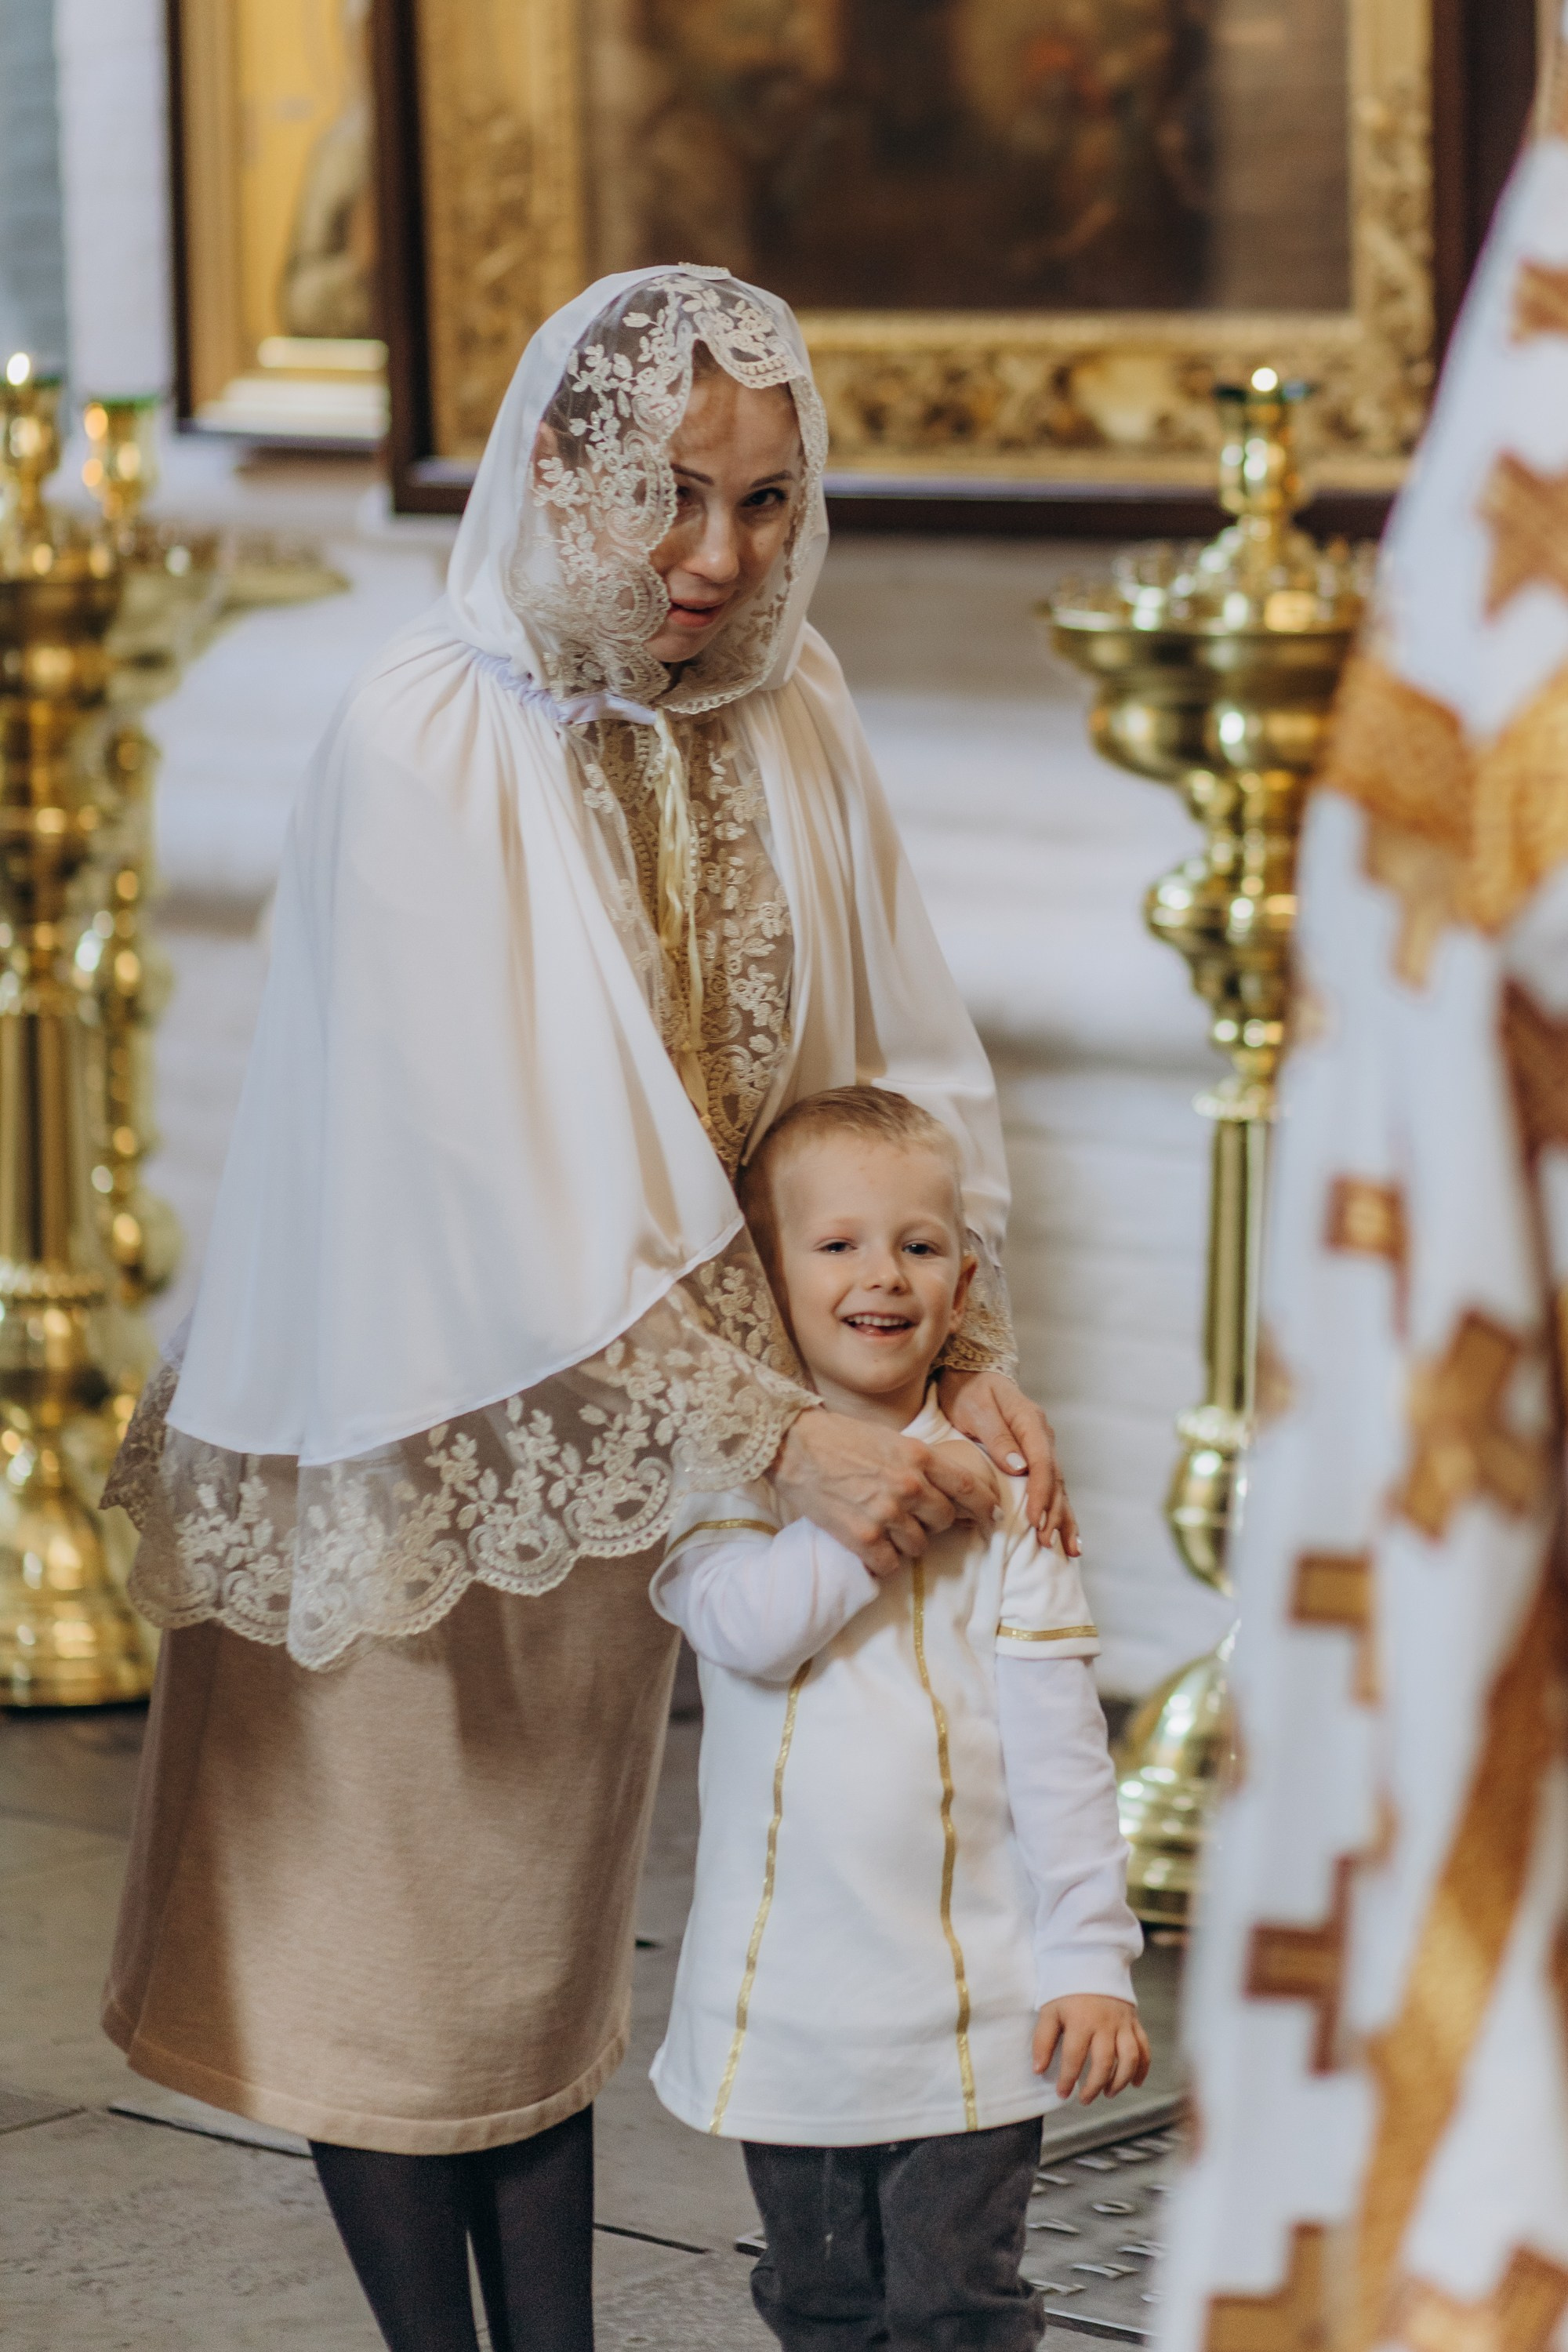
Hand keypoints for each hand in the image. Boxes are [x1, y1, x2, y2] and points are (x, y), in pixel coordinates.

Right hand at [771, 1409, 998, 1579]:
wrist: (792, 1445)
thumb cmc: (839, 1436)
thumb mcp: (890, 1439)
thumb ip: (919, 1463)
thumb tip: (942, 1488)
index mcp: (919, 1457)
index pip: (968, 1487)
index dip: (985, 1506)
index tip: (991, 1517)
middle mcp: (909, 1486)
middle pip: (944, 1521)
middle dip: (935, 1524)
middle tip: (917, 1520)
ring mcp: (886, 1513)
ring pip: (919, 1546)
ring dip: (907, 1543)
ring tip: (886, 1531)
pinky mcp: (862, 1538)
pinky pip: (889, 1565)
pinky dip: (882, 1562)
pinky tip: (871, 1549)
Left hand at [938, 1369, 1079, 1554]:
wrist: (968, 1372)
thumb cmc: (968, 1389)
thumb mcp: (976, 1408)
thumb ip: (997, 1436)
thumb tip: (1018, 1467)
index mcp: (1030, 1422)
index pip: (1042, 1463)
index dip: (1040, 1493)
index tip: (1034, 1518)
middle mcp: (1042, 1436)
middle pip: (1054, 1479)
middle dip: (1052, 1512)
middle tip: (1044, 1541)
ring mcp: (1041, 1446)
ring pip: (1058, 1486)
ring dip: (1061, 1517)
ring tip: (1067, 1548)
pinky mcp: (1035, 1457)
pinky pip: (1051, 1486)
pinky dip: (1060, 1510)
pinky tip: (1067, 1534)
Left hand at [1033, 1996, 1149, 2104]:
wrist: (1090, 1960)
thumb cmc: (1067, 1988)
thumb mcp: (1049, 2010)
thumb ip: (1043, 2040)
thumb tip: (1039, 2070)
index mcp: (1081, 2021)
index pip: (1074, 2058)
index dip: (1068, 2080)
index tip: (1062, 2093)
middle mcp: (1105, 2024)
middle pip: (1104, 2063)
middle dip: (1094, 2086)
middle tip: (1084, 2099)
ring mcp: (1122, 2023)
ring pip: (1129, 2058)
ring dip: (1120, 2081)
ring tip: (1108, 2093)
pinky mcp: (1134, 2021)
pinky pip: (1144, 2047)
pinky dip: (1143, 2068)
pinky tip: (1135, 2083)